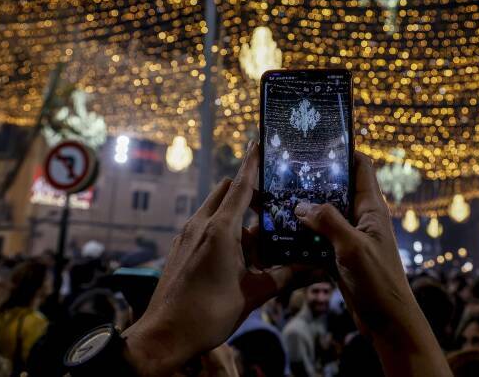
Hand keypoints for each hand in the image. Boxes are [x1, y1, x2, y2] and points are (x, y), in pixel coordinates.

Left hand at [122, 142, 295, 376]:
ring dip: (235, 212)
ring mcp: (186, 236)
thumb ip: (284, 276)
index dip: (253, 164)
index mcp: (220, 230)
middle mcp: (200, 225)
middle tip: (270, 201)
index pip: (241, 186)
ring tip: (258, 233)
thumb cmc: (207, 314)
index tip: (260, 144)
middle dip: (248, 190)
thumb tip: (313, 269)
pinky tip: (236, 252)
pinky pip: (204, 226)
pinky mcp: (179, 249)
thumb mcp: (253, 294)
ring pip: (214, 209)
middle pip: (227, 191)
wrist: (164, 335)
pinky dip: (222, 228)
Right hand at [294, 152, 450, 376]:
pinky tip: (279, 234)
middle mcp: (360, 218)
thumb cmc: (379, 282)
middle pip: (335, 188)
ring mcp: (349, 237)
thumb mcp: (353, 247)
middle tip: (283, 171)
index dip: (342, 151)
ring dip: (303, 209)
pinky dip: (301, 236)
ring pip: (323, 214)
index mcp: (371, 208)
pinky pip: (317, 239)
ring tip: (274, 198)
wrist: (388, 323)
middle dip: (313, 180)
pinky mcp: (338, 256)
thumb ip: (328, 222)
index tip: (316, 142)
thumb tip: (301, 205)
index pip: (360, 166)